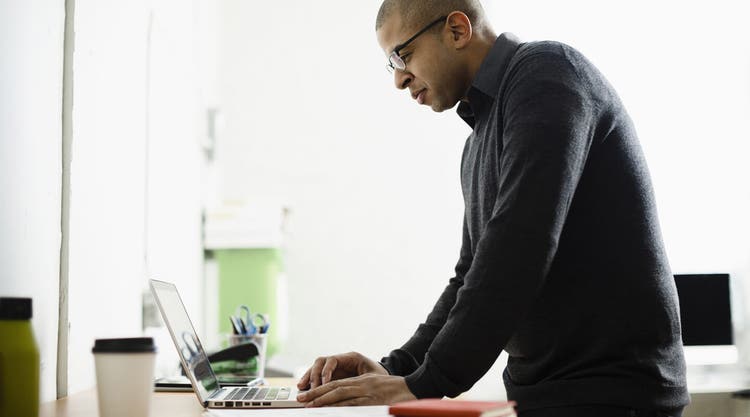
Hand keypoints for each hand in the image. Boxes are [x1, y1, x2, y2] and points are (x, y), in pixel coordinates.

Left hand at [296, 374, 415, 406]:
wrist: (415, 388)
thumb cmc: (398, 390)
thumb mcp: (377, 387)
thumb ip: (362, 392)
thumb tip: (346, 402)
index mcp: (362, 381)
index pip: (337, 383)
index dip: (321, 389)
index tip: (307, 394)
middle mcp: (362, 385)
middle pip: (334, 387)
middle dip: (316, 394)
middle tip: (301, 399)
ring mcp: (367, 393)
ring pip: (340, 395)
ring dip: (323, 400)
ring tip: (309, 405)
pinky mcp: (372, 401)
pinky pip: (352, 404)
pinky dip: (339, 407)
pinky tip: (329, 410)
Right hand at [297, 351, 387, 389]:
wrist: (384, 378)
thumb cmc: (380, 377)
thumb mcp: (373, 378)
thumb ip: (361, 382)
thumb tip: (351, 390)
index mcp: (351, 357)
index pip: (333, 360)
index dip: (326, 371)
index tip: (324, 384)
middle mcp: (341, 360)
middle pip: (321, 362)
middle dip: (314, 375)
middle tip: (313, 390)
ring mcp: (335, 367)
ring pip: (316, 368)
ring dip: (309, 377)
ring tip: (302, 388)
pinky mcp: (332, 375)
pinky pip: (318, 376)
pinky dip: (310, 381)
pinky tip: (304, 388)